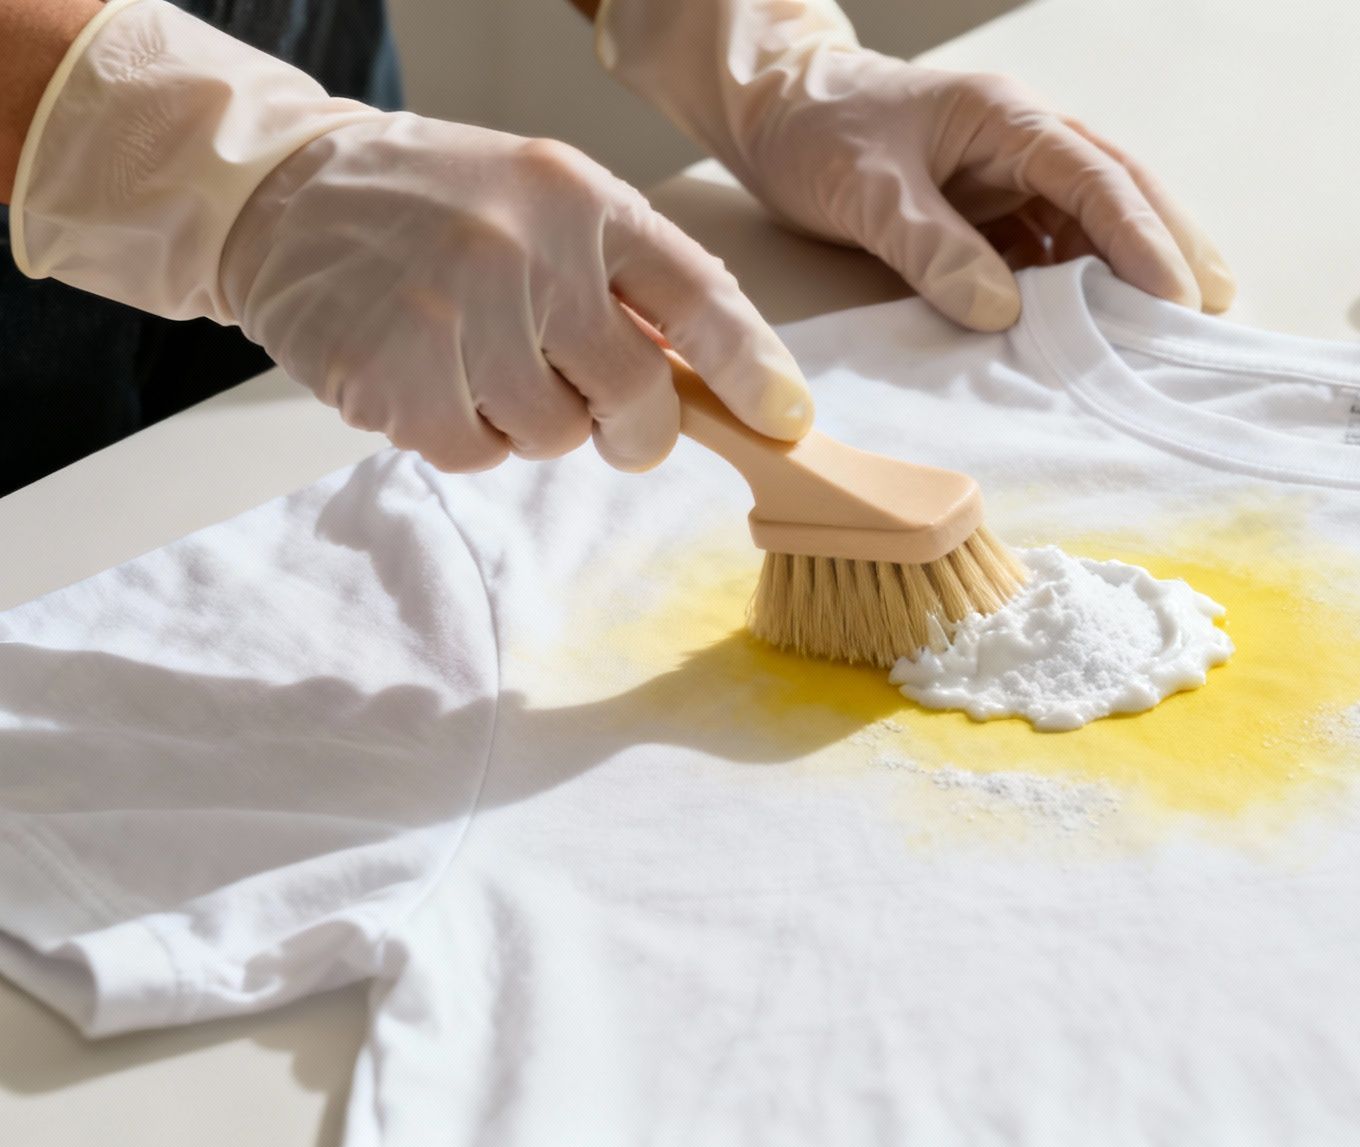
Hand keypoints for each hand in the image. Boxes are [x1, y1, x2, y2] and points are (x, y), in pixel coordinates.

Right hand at [220, 116, 812, 471]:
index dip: (753, 369)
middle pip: (635, 396)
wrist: (285, 192)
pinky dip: (463, 438)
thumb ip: (629, 276)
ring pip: (552, 437)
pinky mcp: (391, 373)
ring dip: (529, 423)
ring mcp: (454, 313)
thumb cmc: (438, 206)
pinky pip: (474, 454)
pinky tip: (430, 379)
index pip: (697, 296)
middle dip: (634, 428)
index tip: (786, 419)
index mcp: (581, 199)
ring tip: (479, 360)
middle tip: (605, 417)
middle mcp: (525, 250)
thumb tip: (724, 374)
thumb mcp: (545, 201)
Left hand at [720, 50, 1236, 329]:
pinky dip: (1082, 294)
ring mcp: (1015, 181)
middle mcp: (1026, 144)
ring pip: (1095, 229)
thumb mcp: (864, 186)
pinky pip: (1055, 256)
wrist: (774, 113)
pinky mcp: (998, 217)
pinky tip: (1102, 335)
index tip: (1176, 295)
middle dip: (1171, 249)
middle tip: (1213, 313)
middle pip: (1122, 194)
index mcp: (1006, 117)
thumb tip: (1002, 311)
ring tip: (1170, 335)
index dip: (1142, 237)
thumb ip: (929, 245)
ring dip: (1132, 278)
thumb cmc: (818, 131)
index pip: (1095, 177)